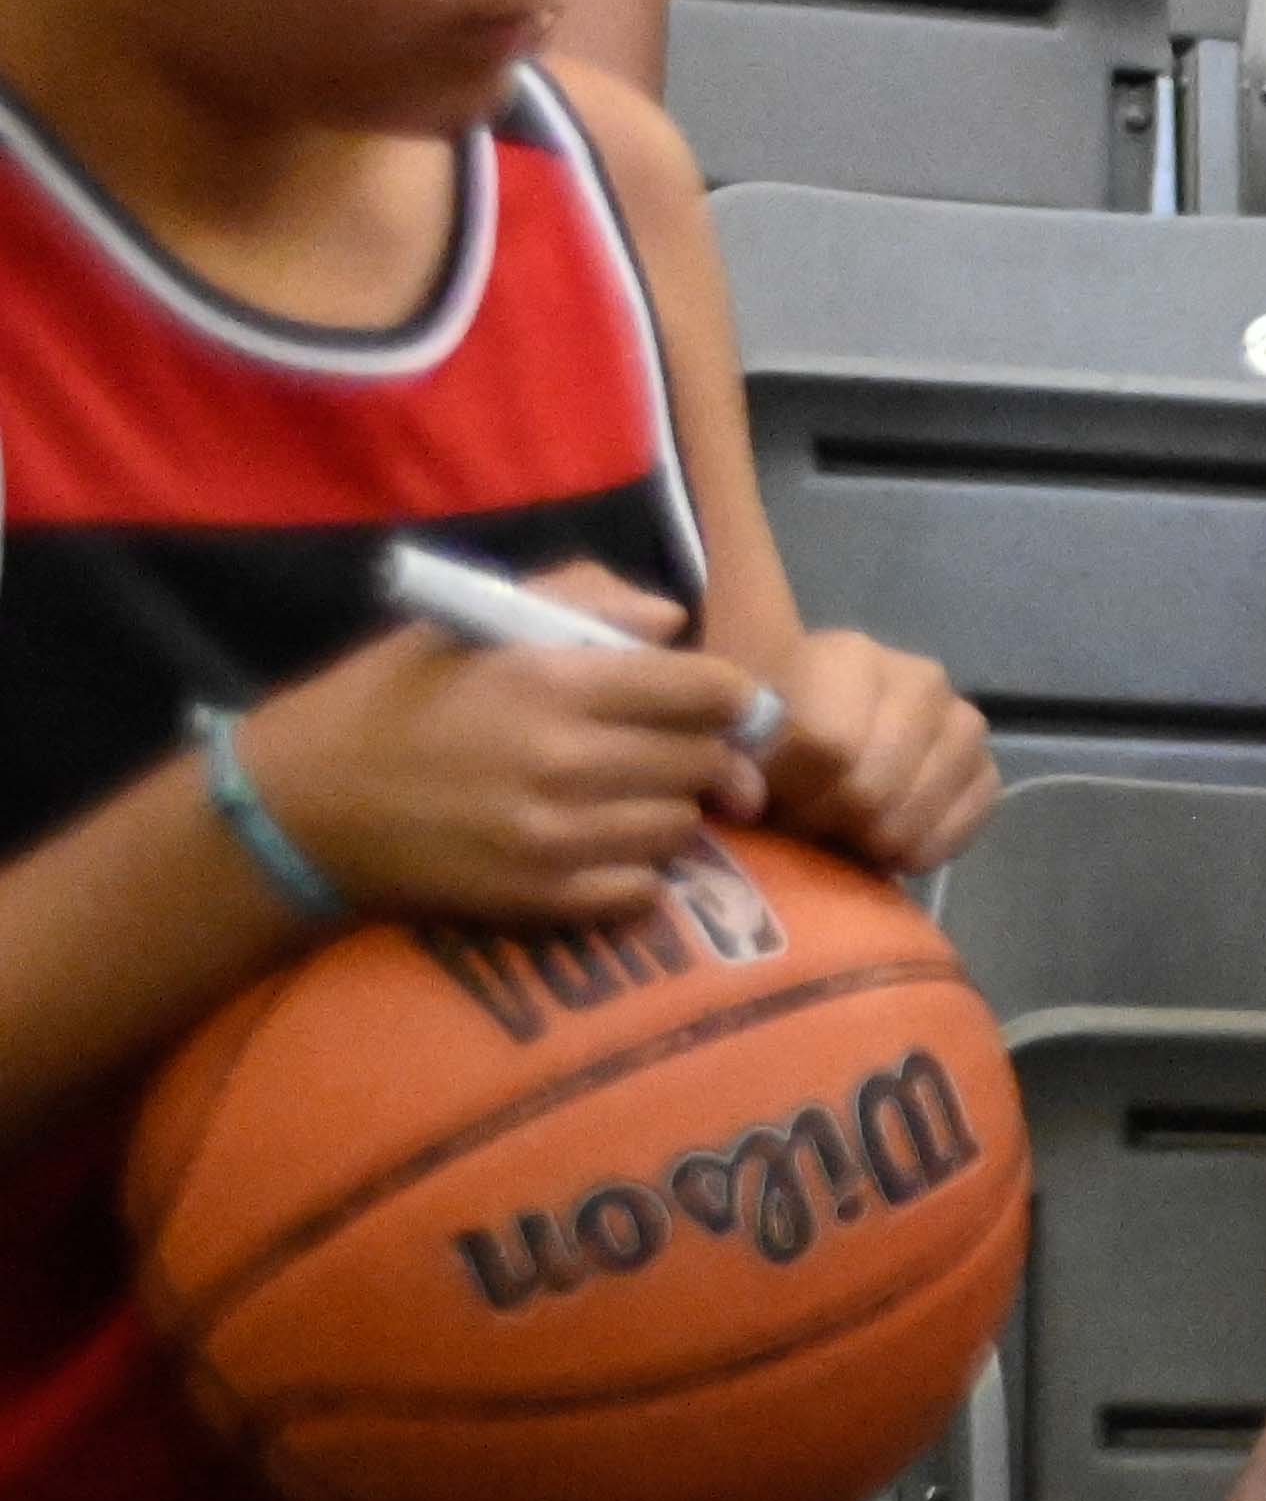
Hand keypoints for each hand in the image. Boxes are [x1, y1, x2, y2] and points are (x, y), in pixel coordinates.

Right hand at [226, 593, 759, 926]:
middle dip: (700, 753)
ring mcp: (558, 839)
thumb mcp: (469, 624)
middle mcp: (567, 762)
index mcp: (554, 682)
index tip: (712, 701)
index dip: (728, 695)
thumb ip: (581, 600)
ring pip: (682, 827)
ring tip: (620, 796)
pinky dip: (635, 870)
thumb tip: (671, 620)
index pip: (713, 691)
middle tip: (662, 751)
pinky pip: (644, 889)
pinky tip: (595, 846)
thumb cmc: (387, 702)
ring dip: (667, 810)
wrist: (301, 810)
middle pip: (708, 763)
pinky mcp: (544, 900)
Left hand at [752, 625, 997, 881]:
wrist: (826, 732)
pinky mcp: (988, 770)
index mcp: (850, 655)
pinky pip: (958, 828)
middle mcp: (921, 679)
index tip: (774, 808)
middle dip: (834, 822)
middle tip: (813, 828)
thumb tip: (756, 795)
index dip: (796, 795)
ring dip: (875, 840)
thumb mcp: (739, 725)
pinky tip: (890, 846)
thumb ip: (737, 751)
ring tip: (848, 835)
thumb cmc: (777, 732)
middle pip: (871, 786)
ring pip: (914, 812)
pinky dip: (920, 850)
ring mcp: (964, 724)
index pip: (827, 745)